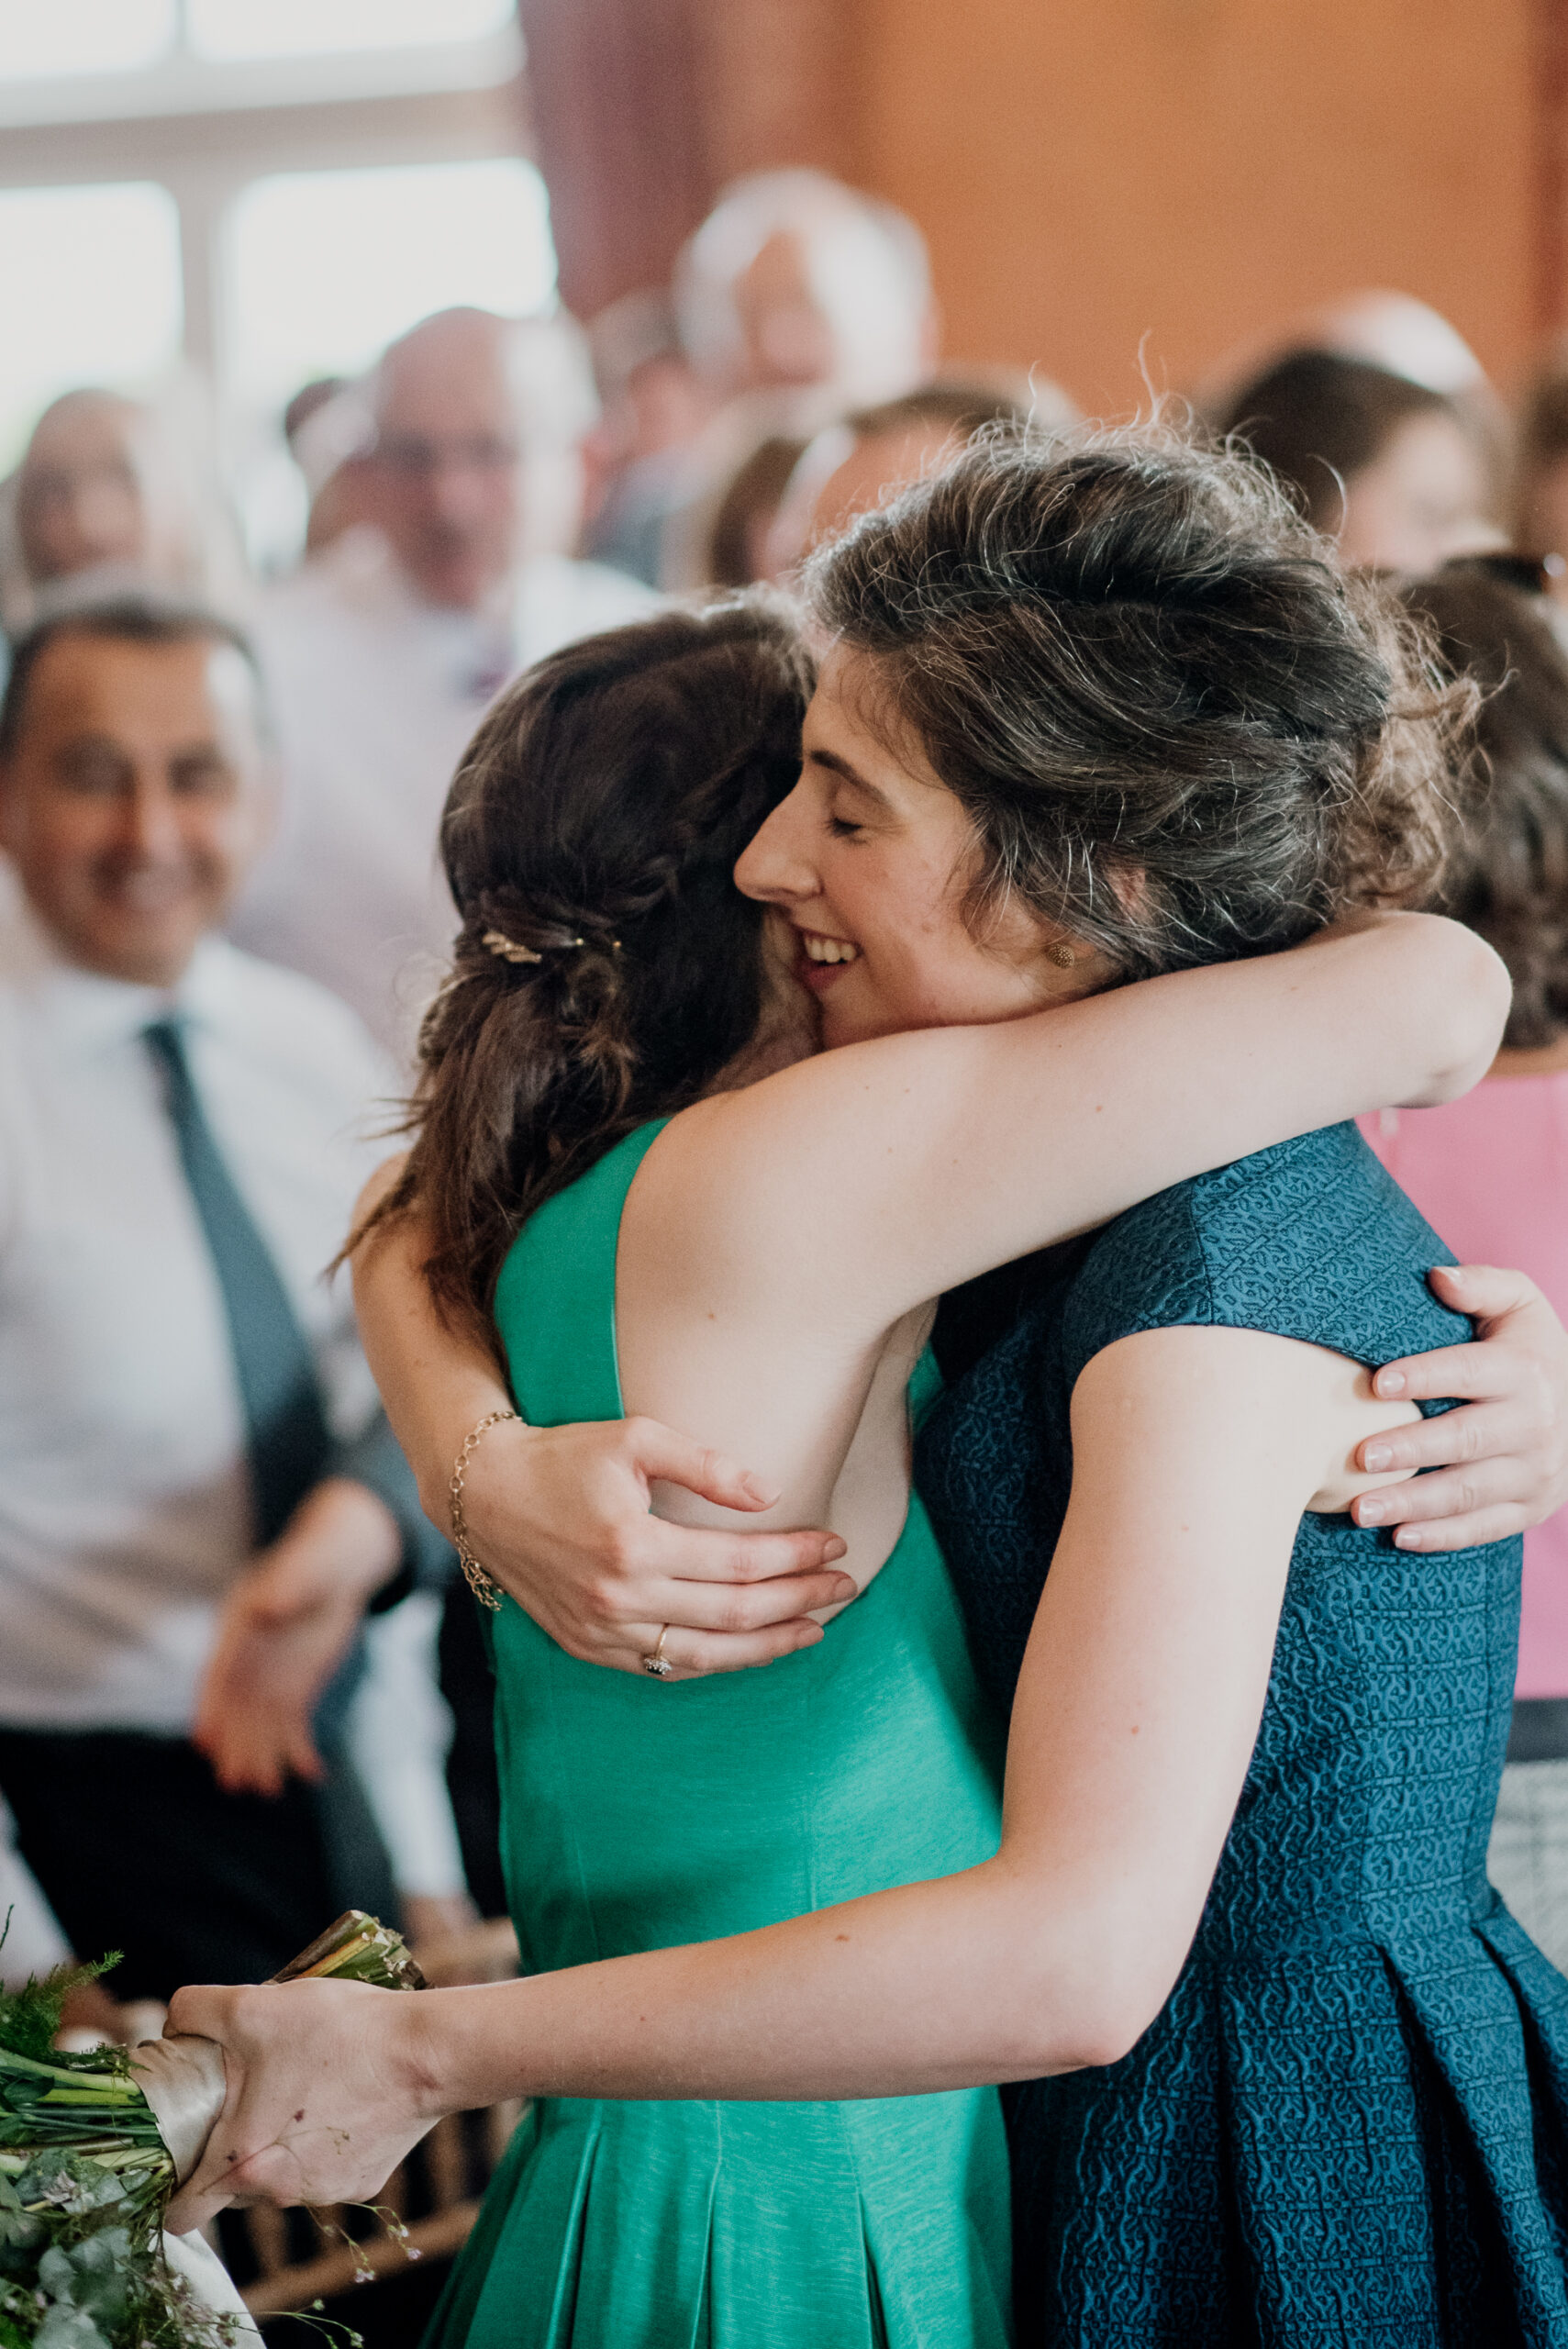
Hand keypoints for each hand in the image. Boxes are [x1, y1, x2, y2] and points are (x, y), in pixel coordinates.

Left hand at [160, 1978, 431, 2234]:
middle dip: (228, 2153)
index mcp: (243, 2163)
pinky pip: (324, 2169)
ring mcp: (325, 2192)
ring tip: (297, 2089)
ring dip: (276, 2145)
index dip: (171, 2187)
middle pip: (230, 2190)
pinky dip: (322, 2143)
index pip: (183, 2212)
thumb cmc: (340, 2032)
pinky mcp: (362, 2182)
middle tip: (241, 2102)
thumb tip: (172, 2021)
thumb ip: (195, 2012)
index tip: (178, 2153)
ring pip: (277, 2179)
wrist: (427, 2051)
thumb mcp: (255, 2006)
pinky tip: (339, 2098)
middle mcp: (280, 2193)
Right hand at [192, 1479, 401, 1794]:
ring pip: (261, 1724)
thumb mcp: (307, 1565)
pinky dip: (300, 1748)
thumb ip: (287, 1586)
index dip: (212, 1705)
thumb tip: (267, 1609)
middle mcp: (250, 1659)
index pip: (220, 1672)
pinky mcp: (294, 1687)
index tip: (205, 1737)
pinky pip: (292, 1724)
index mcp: (241, 1628)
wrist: (338, 1564)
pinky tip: (313, 1773)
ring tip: (268, 1789)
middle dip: (235, 1745)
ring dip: (263, 1756)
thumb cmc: (317, 1558)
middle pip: (236, 1708)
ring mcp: (270, 1676)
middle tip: (235, 1782)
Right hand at [461, 1416, 854, 1677]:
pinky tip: (750, 1649)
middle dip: (800, 1600)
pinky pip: (663, 1669)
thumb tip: (770, 1495)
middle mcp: (618, 1597)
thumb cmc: (564, 1456)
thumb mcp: (635, 1438)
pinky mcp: (586, 1646)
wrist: (484, 1495)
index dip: (796, 1556)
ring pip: (705, 1655)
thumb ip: (706, 1465)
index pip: (740, 1562)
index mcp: (634, 1544)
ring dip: (768, 1646)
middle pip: (734, 1614)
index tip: (837, 1545)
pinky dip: (715, 1663)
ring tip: (815, 1628)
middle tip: (845, 1586)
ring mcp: (601, 1631)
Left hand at [1350, 1264, 1567, 1548]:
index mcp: (1525, 1371)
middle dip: (1411, 1450)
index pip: (1470, 1372)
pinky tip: (1398, 1537)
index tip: (1376, 1384)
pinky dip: (1442, 1536)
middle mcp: (1535, 1425)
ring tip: (1359, 1509)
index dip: (1424, 1376)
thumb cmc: (1527, 1348)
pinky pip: (1484, 1528)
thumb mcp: (1519, 1305)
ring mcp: (1535, 1473)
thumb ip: (1481, 1286)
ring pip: (1470, 1492)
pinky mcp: (1529, 1508)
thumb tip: (1437, 1277)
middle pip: (1467, 1439)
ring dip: (1413, 1504)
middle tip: (1359, 1457)